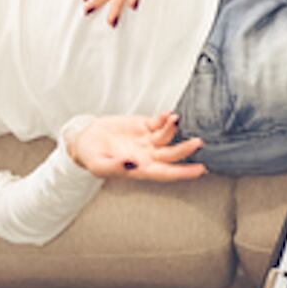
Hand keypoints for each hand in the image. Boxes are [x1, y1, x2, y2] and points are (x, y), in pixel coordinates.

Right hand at [67, 113, 207, 181]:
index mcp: (141, 169)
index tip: (200, 170)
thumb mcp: (98, 166)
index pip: (166, 173)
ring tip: (174, 119)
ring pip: (167, 136)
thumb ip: (115, 167)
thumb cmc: (92, 157)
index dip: (184, 173)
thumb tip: (133, 165)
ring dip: (172, 128)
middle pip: (172, 155)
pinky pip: (158, 123)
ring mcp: (147, 140)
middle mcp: (148, 156)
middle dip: (185, 149)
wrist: (85, 139)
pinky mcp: (143, 126)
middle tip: (198, 143)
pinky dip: (164, 119)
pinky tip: (168, 114)